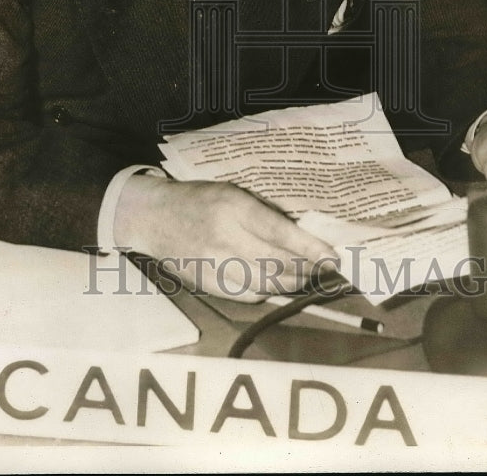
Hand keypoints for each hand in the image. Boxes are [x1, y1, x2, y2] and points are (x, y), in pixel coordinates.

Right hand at [113, 176, 338, 301]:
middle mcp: (224, 237)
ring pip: (266, 284)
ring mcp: (215, 265)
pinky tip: (278, 282)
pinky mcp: (208, 285)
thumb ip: (263, 211)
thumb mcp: (232, 191)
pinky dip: (269, 290)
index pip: (279, 232)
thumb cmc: (199, 199)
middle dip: (307, 268)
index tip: (332, 256)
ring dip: (293, 282)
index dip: (309, 247)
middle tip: (326, 267)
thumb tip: (303, 233)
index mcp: (232, 207)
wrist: (154, 218)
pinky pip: (249, 294)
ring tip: (308, 275)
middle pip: (277, 263)